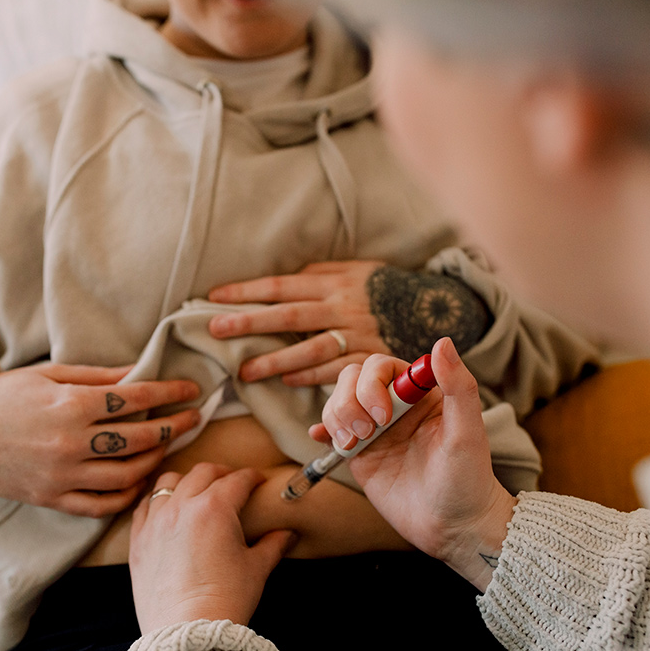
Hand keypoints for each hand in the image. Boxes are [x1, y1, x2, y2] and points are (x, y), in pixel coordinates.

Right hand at [0, 362, 200, 516]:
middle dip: (173, 426)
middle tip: (193, 417)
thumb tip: (140, 373)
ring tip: (167, 446)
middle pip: (139, 438)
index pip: (135, 399)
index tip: (193, 389)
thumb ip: (97, 377)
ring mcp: (61, 476)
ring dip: (156, 460)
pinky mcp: (51, 499)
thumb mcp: (48, 375)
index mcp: (69, 405)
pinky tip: (140, 480)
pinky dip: (126, 495)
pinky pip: (100, 505)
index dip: (170, 391)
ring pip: (127, 475)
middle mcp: (69, 443)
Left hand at [129, 464, 295, 633]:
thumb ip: (273, 545)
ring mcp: (155, 522)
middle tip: (232, 481)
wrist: (186, 631)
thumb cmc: (225, 600)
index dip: (252, 477)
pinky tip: (166, 510)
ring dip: (186, 482)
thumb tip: (289, 534)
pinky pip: (144, 507)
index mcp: (214, 508)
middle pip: (202, 473)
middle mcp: (181, 507)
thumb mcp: (256, 569)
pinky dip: (157, 503)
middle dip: (221, 473)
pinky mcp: (138, 541)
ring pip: (168, 482)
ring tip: (196, 491)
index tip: (258, 480)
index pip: (237, 480)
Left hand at [207, 261, 391, 385]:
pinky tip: (287, 381)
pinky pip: (336, 371)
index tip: (215, 296)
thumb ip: (320, 273)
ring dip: (275, 361)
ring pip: (310, 349)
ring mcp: (356, 335)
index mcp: (334, 282)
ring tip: (245, 372)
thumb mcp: (355, 270)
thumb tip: (283, 281)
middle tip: (215, 330)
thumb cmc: (383, 287)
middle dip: (249, 322)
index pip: (282, 285)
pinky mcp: (370, 359)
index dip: (248, 291)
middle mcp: (342, 307)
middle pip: (288, 315)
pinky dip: (310, 377)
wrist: (435, 307)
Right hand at [310, 337, 515, 590]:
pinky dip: (323, 430)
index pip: (382, 366)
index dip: (373, 382)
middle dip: (350, 401)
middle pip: (353, 378)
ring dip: (336, 416)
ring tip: (354, 443)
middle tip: (368, 433)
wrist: (453, 528)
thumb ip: (458, 386)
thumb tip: (442, 342)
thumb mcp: (468, 432)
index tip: (384, 414)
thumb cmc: (468, 479)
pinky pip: (332, 431)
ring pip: (338, 401)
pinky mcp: (360, 454)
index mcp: (421, 393)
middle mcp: (395, 406)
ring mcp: (375, 429)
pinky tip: (323, 438)